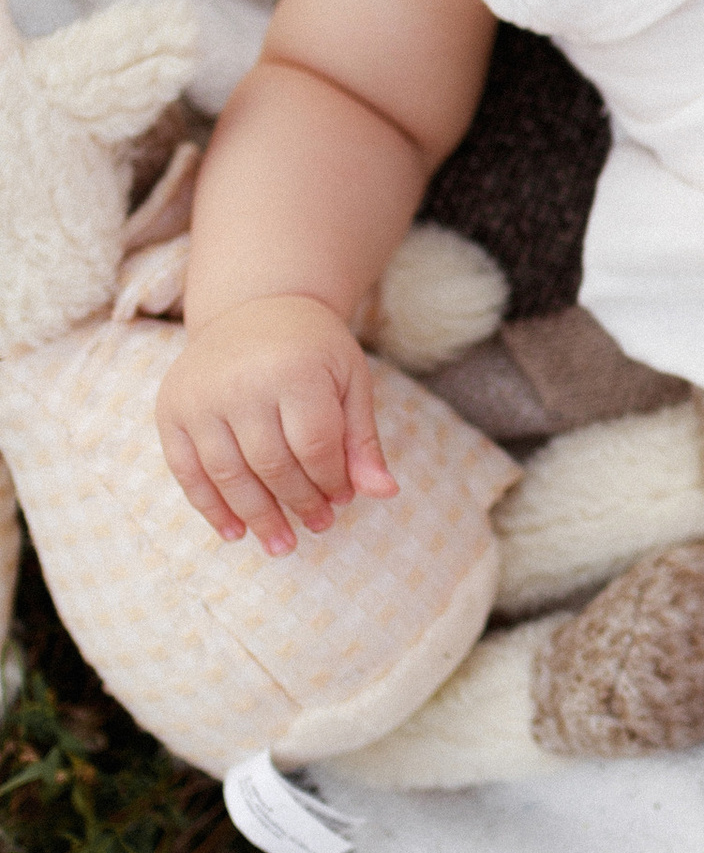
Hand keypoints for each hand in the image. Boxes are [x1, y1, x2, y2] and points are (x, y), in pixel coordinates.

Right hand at [158, 298, 399, 556]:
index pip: (314, 444)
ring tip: (281, 545)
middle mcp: (239, 382)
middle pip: (270, 464)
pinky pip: (186, 470)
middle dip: (298, 503)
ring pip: (228, 474)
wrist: (253, 307)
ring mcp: (199, 396)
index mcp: (292, 369)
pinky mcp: (170, 409)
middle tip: (319, 527)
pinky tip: (235, 532)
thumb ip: (363, 438)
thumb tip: (385, 493)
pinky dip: (210, 507)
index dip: (331, 480)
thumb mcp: (350, 381)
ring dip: (257, 517)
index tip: (343, 499)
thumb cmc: (312, 350)